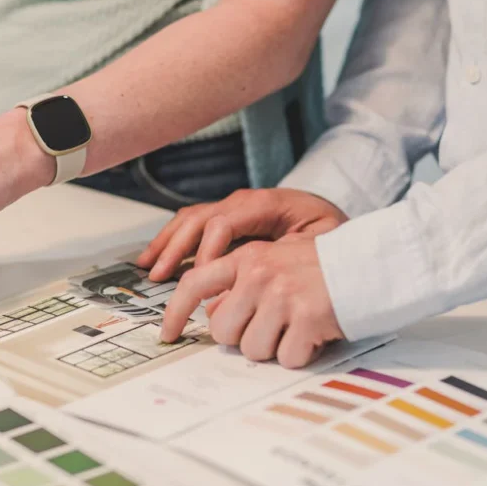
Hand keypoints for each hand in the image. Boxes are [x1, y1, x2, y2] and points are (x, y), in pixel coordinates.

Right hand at [137, 188, 347, 280]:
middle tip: (160, 276)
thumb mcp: (323, 241)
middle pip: (199, 218)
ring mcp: (233, 208)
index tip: (202, 280)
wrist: (337, 218)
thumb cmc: (332, 235)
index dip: (208, 251)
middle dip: (176, 247)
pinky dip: (171, 241)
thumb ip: (290, 258)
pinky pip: (193, 225)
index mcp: (267, 203)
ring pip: (190, 219)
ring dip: (167, 243)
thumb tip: (254, 283)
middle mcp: (244, 202)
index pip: (224, 222)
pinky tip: (156, 259)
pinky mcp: (228, 219)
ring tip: (149, 267)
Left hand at [161, 235, 343, 368]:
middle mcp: (259, 275)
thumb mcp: (277, 260)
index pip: (194, 284)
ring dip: (276, 347)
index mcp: (248, 258)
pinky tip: (316, 333)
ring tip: (298, 325)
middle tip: (274, 325)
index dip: (175, 313)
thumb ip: (243, 282)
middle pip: (224, 332)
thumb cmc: (325, 267)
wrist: (374, 263)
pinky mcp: (307, 318)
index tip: (167, 335)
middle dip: (244, 337)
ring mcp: (282, 296)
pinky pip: (287, 358)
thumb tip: (214, 315)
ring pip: (254, 350)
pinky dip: (302, 354)